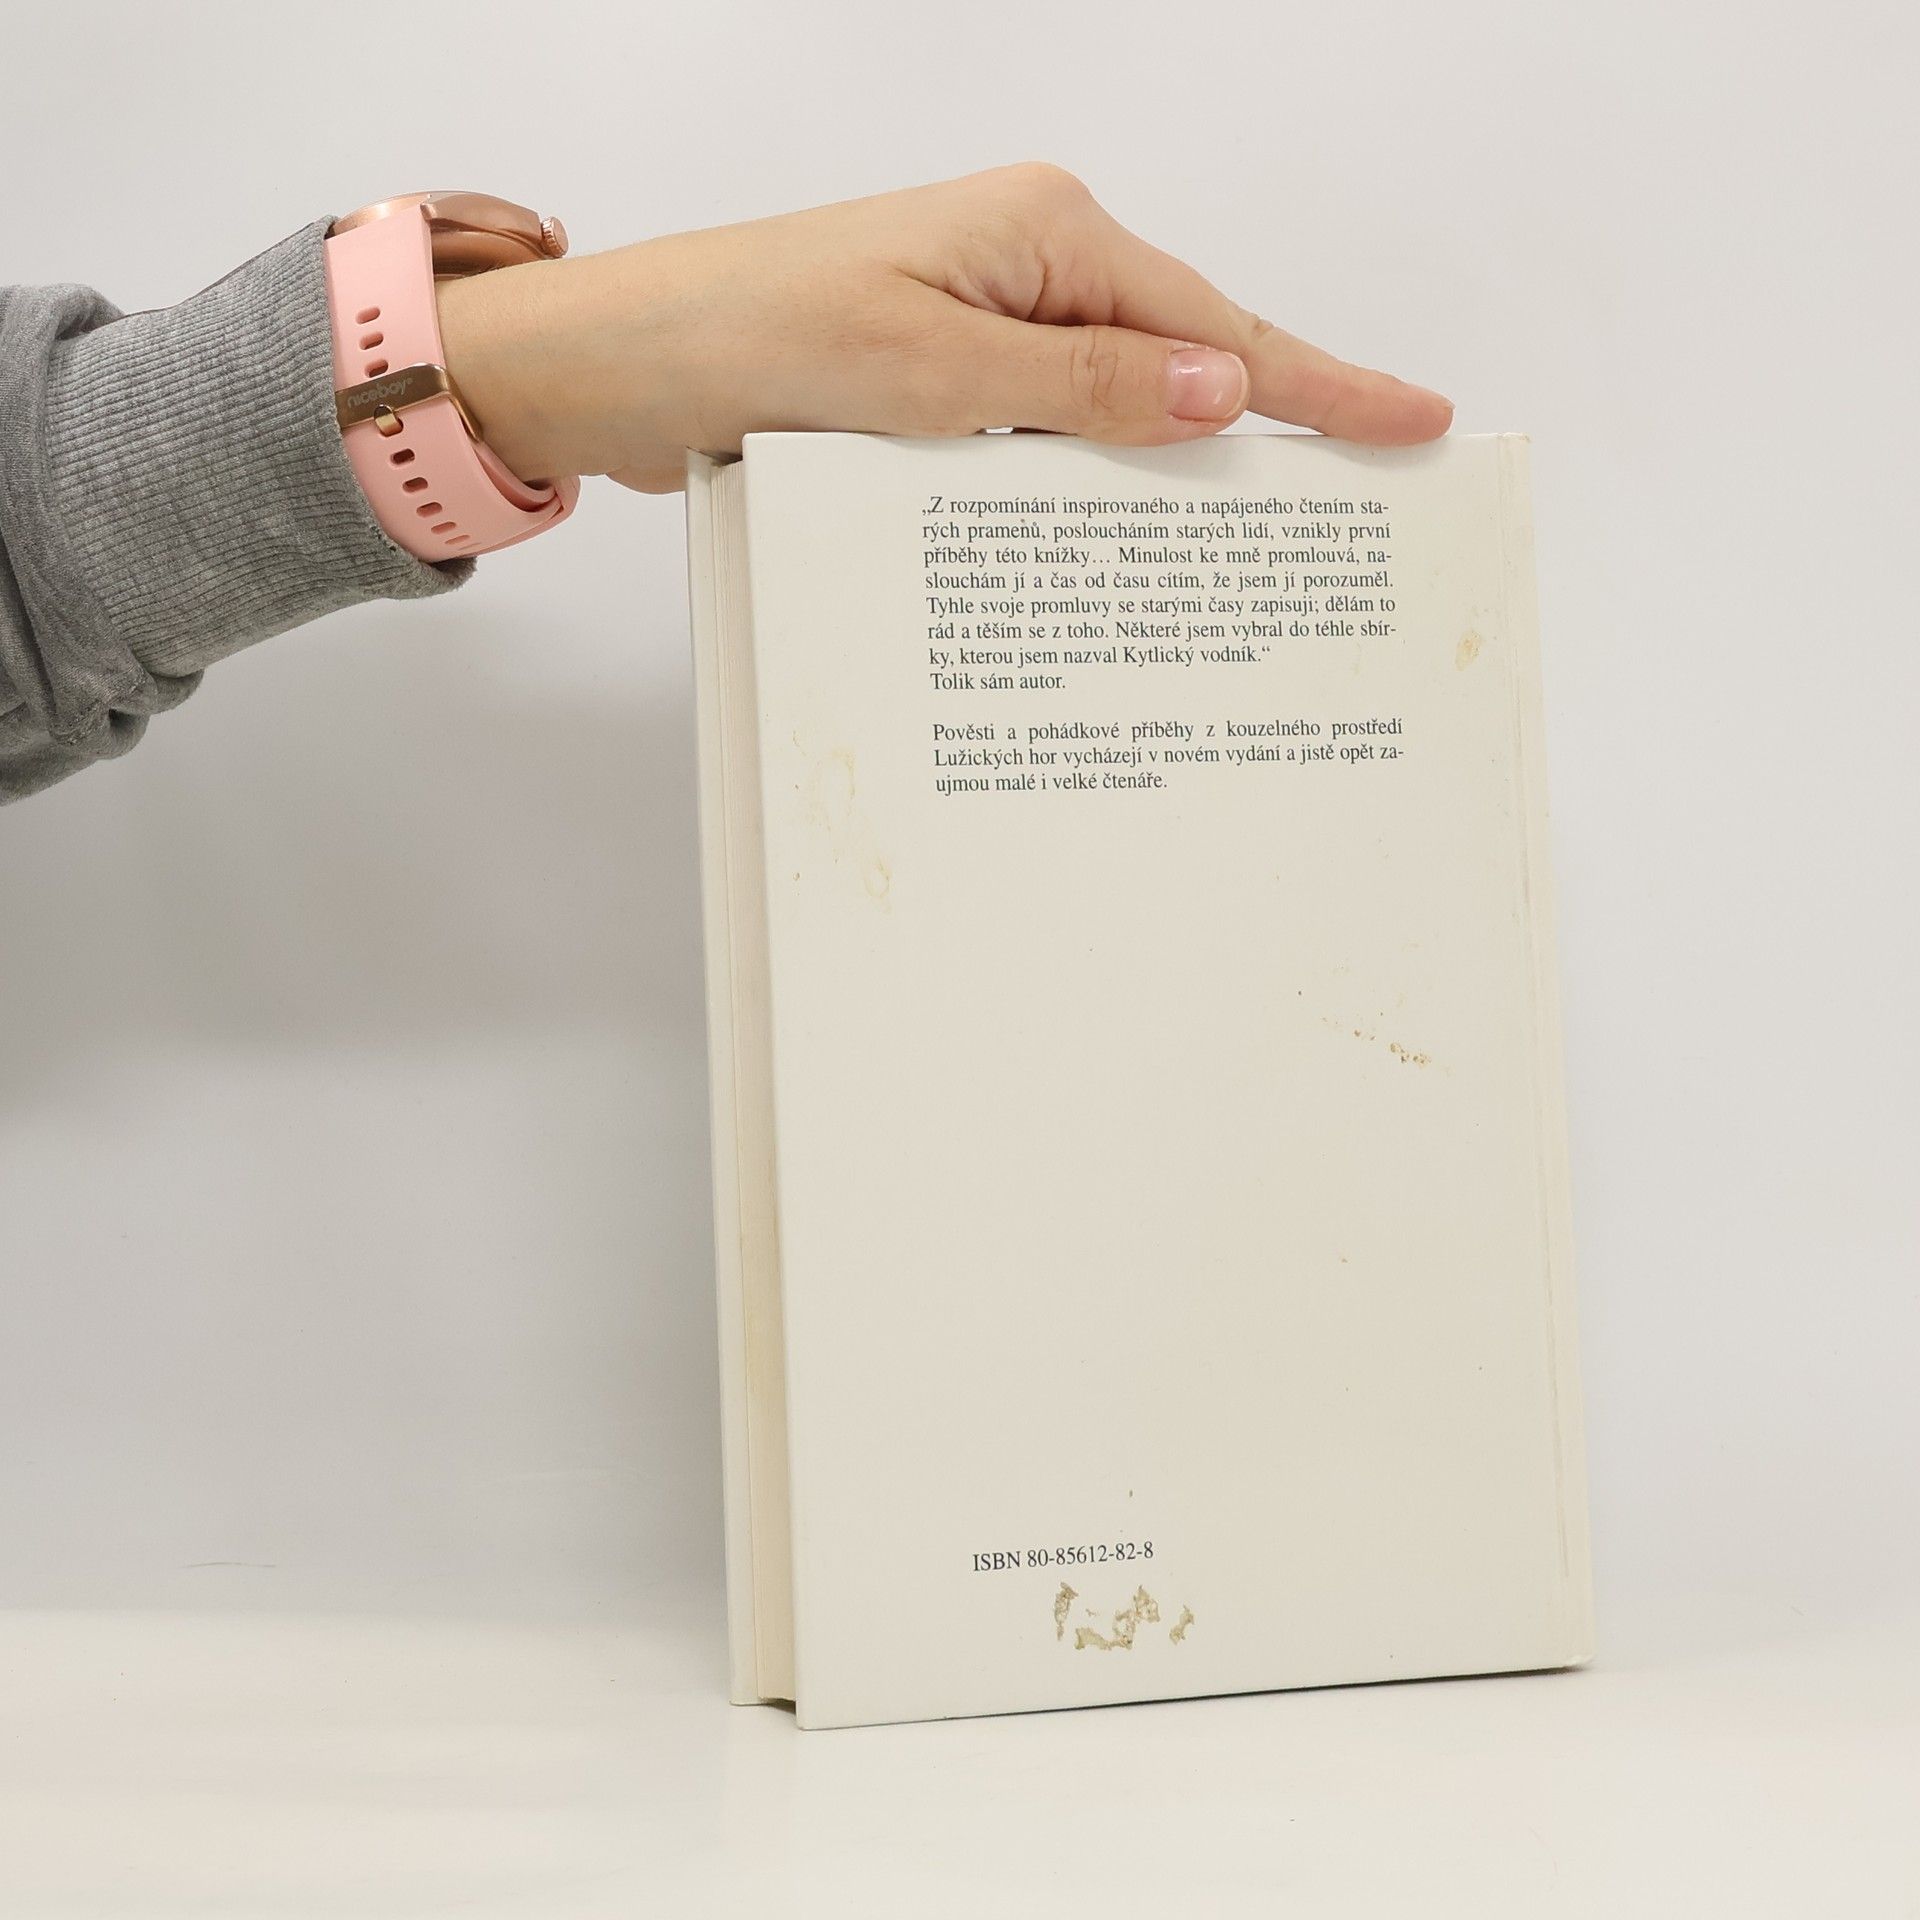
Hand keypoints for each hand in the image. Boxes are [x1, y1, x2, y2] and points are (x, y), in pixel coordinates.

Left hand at [436, 164, 1453, 494]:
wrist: (612, 369)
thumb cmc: (743, 336)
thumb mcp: (926, 369)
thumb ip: (1082, 387)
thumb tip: (1224, 389)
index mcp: (1040, 235)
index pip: (1214, 325)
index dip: (1319, 384)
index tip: (1416, 420)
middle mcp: (1023, 269)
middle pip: (1182, 363)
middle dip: (1262, 440)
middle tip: (1351, 518)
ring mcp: (981, 327)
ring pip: (1115, 414)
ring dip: (1164, 481)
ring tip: (1250, 558)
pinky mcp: (939, 381)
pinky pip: (1047, 438)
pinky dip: (1083, 489)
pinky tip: (1112, 547)